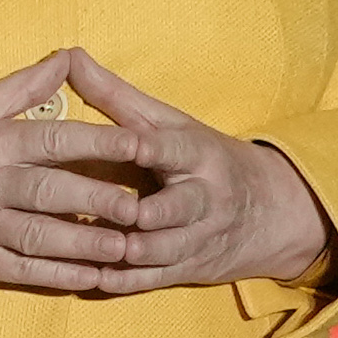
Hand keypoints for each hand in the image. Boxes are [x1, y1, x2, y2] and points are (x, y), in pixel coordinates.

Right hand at [0, 56, 167, 288]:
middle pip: (57, 192)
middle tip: (151, 207)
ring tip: (130, 247)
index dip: (104, 143)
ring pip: (44, 237)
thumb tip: (67, 57)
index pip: (57, 139)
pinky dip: (58, 276)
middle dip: (106, 200)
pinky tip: (91, 277)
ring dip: (90, 244)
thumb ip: (20, 88)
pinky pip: (21, 271)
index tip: (144, 145)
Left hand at [3, 49, 334, 298]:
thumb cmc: (202, 157)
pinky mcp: (186, 268)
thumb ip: (116, 96)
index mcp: (199, 155)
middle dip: (154, 214)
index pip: (176, 149)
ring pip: (166, 250)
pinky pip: (155, 279)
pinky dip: (125, 280)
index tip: (133, 145)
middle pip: (181, 208)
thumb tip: (68, 56)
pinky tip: (92, 278)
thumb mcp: (169, 122)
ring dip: (134, 253)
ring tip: (96, 251)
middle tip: (126, 215)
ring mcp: (197, 237)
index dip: (154, 148)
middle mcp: (204, 198)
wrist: (268, 212)